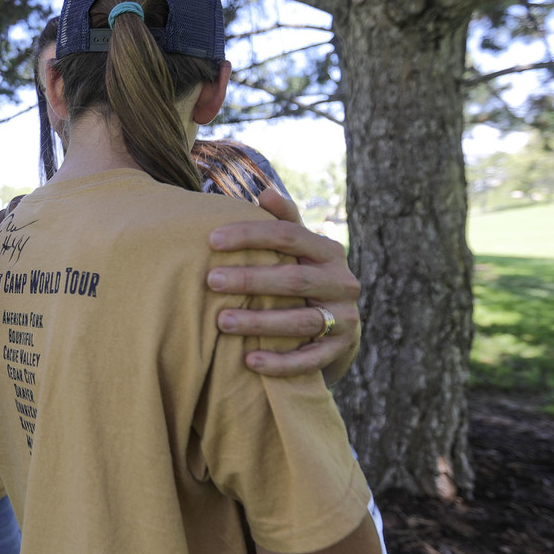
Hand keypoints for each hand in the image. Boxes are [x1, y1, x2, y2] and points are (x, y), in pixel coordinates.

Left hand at [207, 188, 360, 385]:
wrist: (339, 327)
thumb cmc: (303, 276)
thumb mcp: (298, 250)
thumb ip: (283, 222)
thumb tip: (264, 191)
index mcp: (327, 251)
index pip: (289, 235)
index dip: (250, 236)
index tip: (211, 239)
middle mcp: (341, 282)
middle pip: (293, 280)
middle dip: (250, 280)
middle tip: (209, 280)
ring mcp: (344, 318)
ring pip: (300, 321)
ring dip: (258, 322)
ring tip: (220, 322)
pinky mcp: (339, 350)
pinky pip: (309, 359)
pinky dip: (280, 362)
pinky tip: (249, 361)